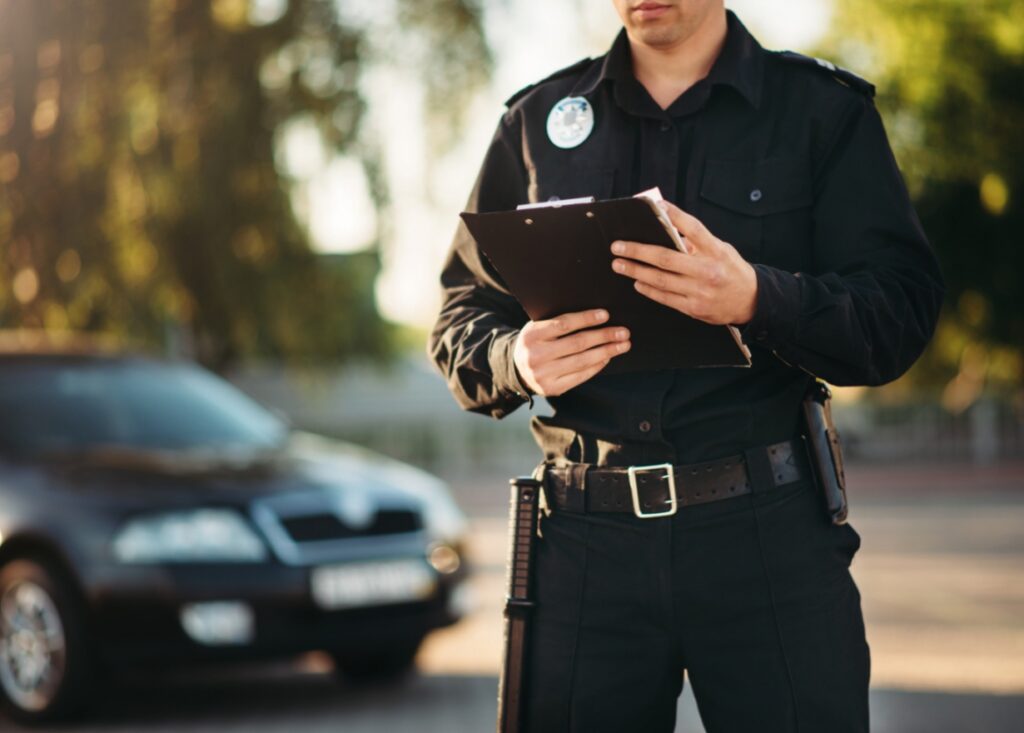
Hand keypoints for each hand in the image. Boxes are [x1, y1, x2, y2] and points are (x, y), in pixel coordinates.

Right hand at [513, 308, 630, 396]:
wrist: (516, 369)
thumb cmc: (535, 342)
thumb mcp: (538, 328)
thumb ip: (558, 323)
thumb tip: (596, 317)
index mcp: (531, 335)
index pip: (564, 324)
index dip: (586, 319)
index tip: (606, 315)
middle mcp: (536, 356)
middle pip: (577, 343)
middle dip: (604, 336)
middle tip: (623, 332)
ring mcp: (543, 375)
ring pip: (582, 361)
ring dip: (606, 352)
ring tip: (622, 345)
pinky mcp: (552, 388)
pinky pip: (580, 376)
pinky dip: (597, 366)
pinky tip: (607, 357)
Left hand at [610, 201, 757, 325]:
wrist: (751, 301)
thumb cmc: (732, 270)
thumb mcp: (721, 249)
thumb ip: (697, 242)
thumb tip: (667, 229)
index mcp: (715, 251)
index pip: (693, 228)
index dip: (674, 216)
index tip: (657, 206)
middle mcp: (707, 270)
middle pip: (665, 258)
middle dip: (638, 251)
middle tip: (618, 247)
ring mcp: (699, 291)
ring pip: (661, 280)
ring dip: (636, 271)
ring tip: (619, 264)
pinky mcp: (694, 308)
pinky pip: (665, 298)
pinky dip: (649, 290)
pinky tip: (637, 282)